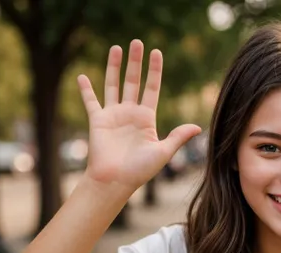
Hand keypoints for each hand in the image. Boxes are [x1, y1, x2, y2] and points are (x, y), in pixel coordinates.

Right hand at [77, 40, 201, 188]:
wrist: (115, 181)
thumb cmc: (140, 171)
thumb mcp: (163, 152)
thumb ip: (178, 137)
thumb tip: (198, 127)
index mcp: (147, 118)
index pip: (152, 88)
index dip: (154, 71)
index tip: (157, 52)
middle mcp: (130, 114)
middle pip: (133, 81)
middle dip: (136, 62)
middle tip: (137, 42)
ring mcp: (113, 116)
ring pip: (113, 85)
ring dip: (114, 67)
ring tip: (116, 48)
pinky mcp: (98, 121)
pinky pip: (91, 101)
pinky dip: (86, 89)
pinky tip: (82, 76)